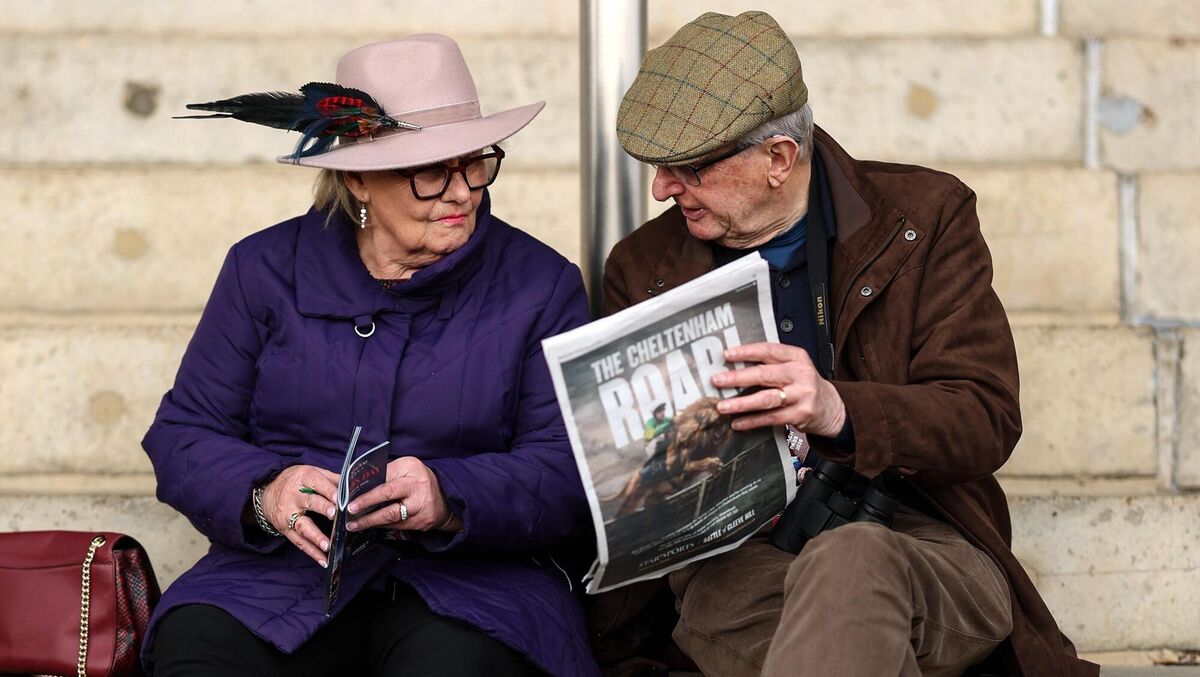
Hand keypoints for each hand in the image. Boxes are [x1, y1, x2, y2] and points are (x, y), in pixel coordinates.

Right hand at [260, 464, 339, 566]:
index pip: (316, 482)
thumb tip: (352, 486)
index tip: (339, 498)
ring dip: (316, 537)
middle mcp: (294, 496)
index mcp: (303, 478)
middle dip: (323, 508)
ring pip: (303, 526)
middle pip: (310, 502)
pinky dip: (311, 552)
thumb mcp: (310, 472)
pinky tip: (323, 560)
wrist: (266, 492)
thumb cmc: (295, 481)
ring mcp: (288, 514)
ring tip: (327, 545)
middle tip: (335, 515)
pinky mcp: (285, 529)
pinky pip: (299, 542)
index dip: (328, 490)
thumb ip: (331, 478)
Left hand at [346, 457, 460, 532]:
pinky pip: (397, 526)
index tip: (350, 496)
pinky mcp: (421, 524)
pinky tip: (369, 526)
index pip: (386, 480)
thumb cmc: (420, 479)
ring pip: (391, 517)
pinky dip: (381, 526)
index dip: (368, 490)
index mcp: (412, 471)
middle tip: (350, 511)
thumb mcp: (407, 467)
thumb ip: (387, 472)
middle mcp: (418, 489)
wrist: (446, 498)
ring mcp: (420, 509)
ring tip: (353, 525)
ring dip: (370, 521)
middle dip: (367, 505)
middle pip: (389, 497)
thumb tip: (362, 482)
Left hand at [711, 342, 845, 436]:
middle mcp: (800, 374)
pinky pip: (771, 418)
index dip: (746, 352)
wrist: (832, 407)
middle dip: (737, 378)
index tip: (726, 355)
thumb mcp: (793, 366)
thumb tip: (733, 364)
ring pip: (766, 399)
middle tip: (717, 381)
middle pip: (764, 374)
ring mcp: (802, 395)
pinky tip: (737, 422)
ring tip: (722, 406)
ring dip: (741, 403)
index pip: (768, 350)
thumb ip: (770, 363)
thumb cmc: (804, 384)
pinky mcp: (800, 415)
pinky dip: (752, 421)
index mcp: (797, 357)